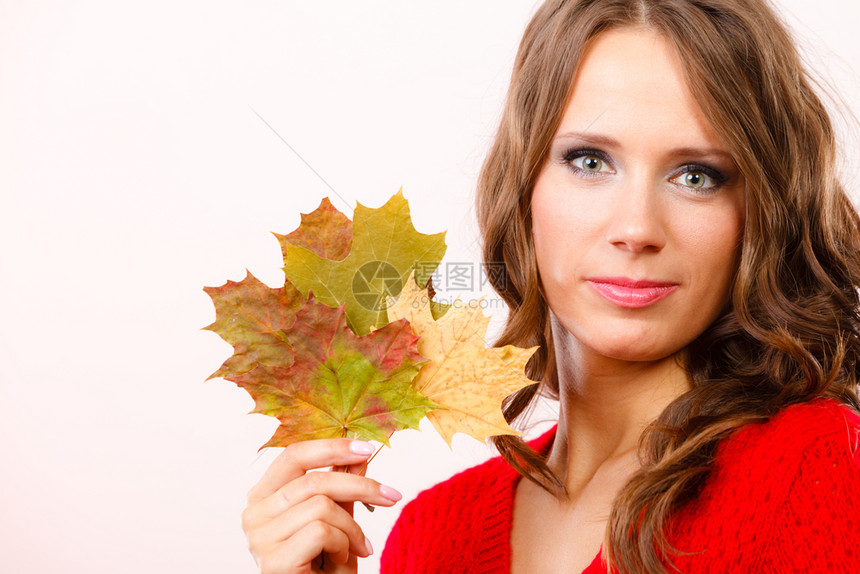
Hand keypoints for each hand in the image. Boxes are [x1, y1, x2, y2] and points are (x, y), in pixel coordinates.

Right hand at [242, 438, 402, 572]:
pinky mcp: (272, 562)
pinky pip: (321, 531)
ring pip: (321, 505)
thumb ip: (342, 490)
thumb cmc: (324, 569)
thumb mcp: (338, 522)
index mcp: (263, 497)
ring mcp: (258, 539)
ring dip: (352, 528)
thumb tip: (359, 454)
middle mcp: (253, 514)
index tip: (368, 448)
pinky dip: (343, 544)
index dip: (332, 447)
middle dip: (360, 486)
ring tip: (357, 548)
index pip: (294, 456)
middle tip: (391, 496)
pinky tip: (340, 560)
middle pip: (313, 479)